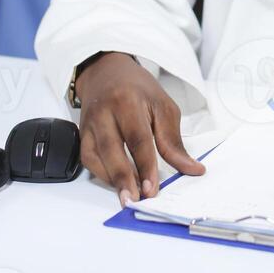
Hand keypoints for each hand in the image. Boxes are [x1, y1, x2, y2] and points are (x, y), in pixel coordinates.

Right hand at [73, 53, 203, 206]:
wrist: (107, 72)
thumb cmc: (138, 90)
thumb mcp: (164, 107)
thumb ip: (173, 141)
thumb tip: (191, 169)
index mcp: (128, 101)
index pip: (138, 138)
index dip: (145, 166)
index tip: (152, 188)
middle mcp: (104, 112)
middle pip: (112, 149)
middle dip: (124, 178)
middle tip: (135, 199)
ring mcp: (90, 124)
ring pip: (96, 157)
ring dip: (112, 180)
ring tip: (128, 197)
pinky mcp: (82, 134)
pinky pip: (88, 159)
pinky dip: (102, 174)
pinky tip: (116, 183)